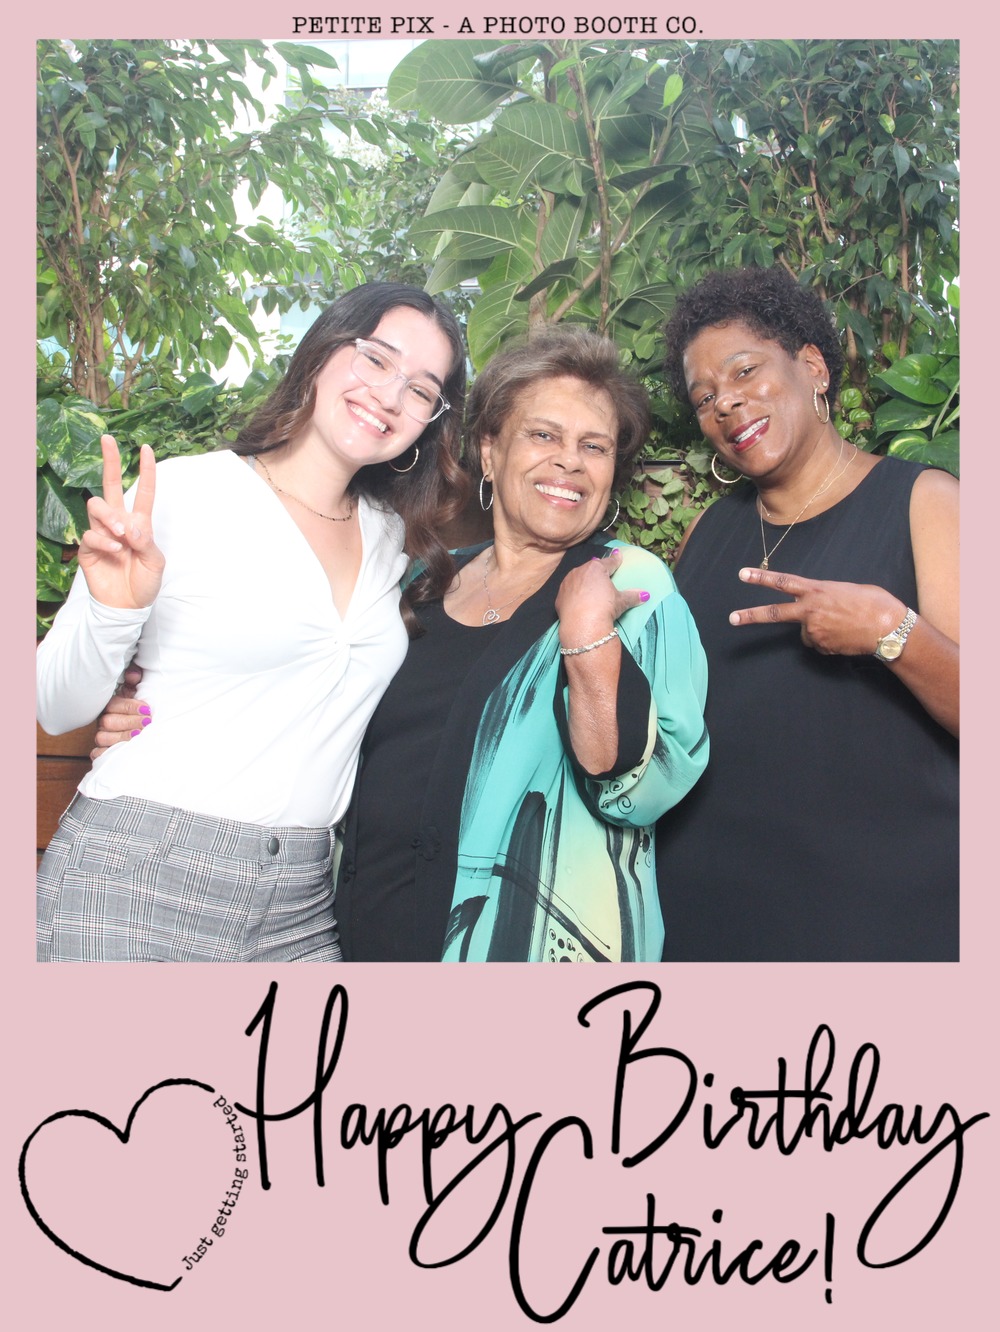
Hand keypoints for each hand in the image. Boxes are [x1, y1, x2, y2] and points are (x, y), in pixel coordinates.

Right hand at [77, 436, 163, 608]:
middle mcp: (119, 522)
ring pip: (97, 505)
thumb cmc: (144, 582)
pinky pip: (90, 533)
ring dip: (110, 515)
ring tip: (122, 534)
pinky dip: (104, 540)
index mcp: (140, 523)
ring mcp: (102, 532)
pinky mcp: (88, 547)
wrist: (128, 606)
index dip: (146, 471)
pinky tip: (114, 550)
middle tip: (108, 440)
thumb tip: (130, 525)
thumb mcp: (155, 562)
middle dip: (110, 460)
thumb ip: (146, 541)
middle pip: (111, 485)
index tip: (146, 448)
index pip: (143, 492)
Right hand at [88, 663, 148, 760]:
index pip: (114, 705)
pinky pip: (97, 754)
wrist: (142, 726)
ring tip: (139, 736)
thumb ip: (135, 681)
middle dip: (129, 722)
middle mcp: (103, 720)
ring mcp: (101, 736)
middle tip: (147, 723)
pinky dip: (106, 754)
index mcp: (110, 705)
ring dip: (121, 738)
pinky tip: (121, 752)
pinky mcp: (101, 751)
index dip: (130, 707)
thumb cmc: (140, 708)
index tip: (147, 710)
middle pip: (108, 722)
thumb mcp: (137, 692)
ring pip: (102, 738)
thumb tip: (134, 674)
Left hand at [555, 547, 649, 647]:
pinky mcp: (559, 596)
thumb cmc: (604, 608)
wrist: (582, 625)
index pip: (609, 562)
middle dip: (597, 570)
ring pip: (577, 578)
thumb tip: (645, 595)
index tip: (618, 554)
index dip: (615, 559)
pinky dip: (574, 594)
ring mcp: (567, 583)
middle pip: (591, 568)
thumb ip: (632, 596)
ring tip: (590, 588)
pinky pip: (569, 591)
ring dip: (583, 580)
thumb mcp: (621, 601)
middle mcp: (580, 571)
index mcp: (596, 569)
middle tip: (603, 573)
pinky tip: (578, 600)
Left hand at [729, 566, 905, 655]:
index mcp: (817, 590)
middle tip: (732, 619)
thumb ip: (826, 595)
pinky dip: (829, 641)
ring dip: (819, 630)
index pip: (783, 582)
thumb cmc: (874, 603)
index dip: (761, 578)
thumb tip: (820, 606)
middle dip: (751, 616)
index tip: (743, 575)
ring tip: (843, 625)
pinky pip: (819, 644)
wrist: (888, 628)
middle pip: (775, 613)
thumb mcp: (847, 589)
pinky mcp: (821, 646)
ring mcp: (814, 630)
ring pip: (807, 632)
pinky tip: (845, 636)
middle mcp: (810, 610)